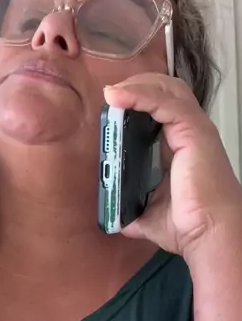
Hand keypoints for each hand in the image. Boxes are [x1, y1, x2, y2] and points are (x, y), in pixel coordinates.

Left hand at [103, 74, 241, 260]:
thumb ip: (133, 211)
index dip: (136, 102)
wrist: (210, 235)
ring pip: (167, 89)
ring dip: (136, 85)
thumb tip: (117, 217)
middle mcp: (190, 133)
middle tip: (110, 96)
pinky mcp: (194, 132)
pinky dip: (139, 95)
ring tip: (111, 93)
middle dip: (136, 85)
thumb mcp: (149, 216)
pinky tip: (118, 97)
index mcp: (180, 147)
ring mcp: (194, 129)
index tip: (110, 109)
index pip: (160, 110)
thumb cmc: (189, 226)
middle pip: (165, 90)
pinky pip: (165, 102)